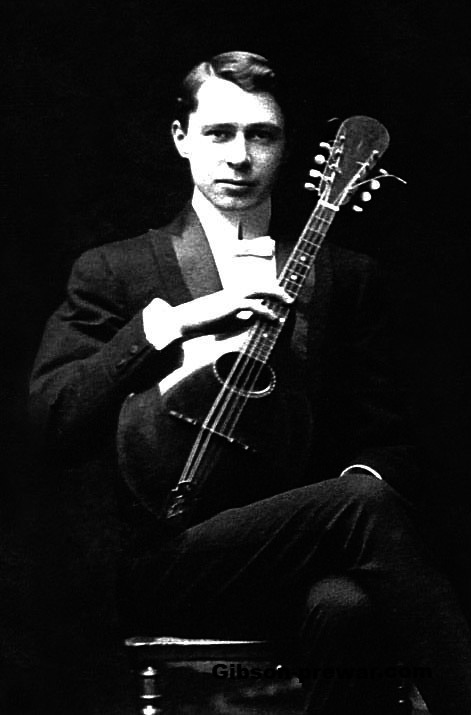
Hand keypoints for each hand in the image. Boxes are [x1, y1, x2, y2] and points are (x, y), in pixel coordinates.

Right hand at [168, 284, 292, 339]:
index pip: (258, 289)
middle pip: (261, 286)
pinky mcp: (231, 305)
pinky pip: (252, 306)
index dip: (272, 291)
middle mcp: (235, 292)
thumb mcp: (228, 319)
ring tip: (289, 302)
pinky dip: (265, 311)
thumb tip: (256, 320)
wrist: (187, 320)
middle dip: (278, 289)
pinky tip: (274, 318)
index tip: (284, 296)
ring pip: (260, 291)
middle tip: (291, 296)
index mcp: (235, 294)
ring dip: (276, 295)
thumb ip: (243, 317)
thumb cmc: (206, 320)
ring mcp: (233, 297)